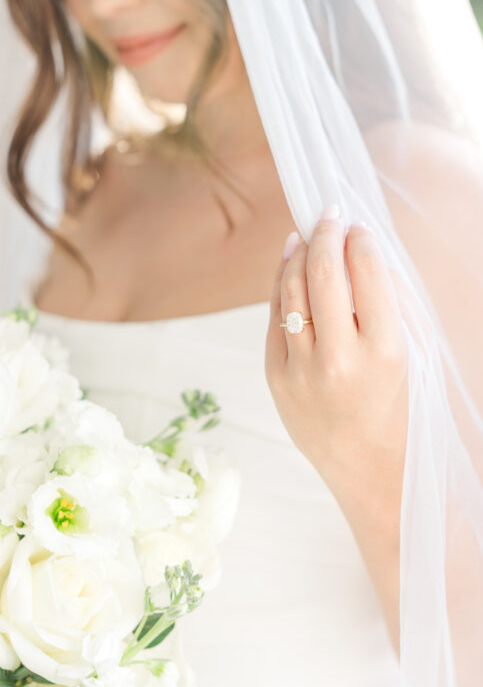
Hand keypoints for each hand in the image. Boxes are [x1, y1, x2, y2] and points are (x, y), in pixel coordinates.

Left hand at [265, 205, 408, 500]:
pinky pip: (274, 318)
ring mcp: (300, 371)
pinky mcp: (274, 378)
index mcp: (384, 354)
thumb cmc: (399, 408)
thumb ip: (389, 305)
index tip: (359, 226)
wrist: (369, 472)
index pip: (367, 275)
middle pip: (322, 275)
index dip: (361, 241)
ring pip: (290, 291)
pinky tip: (290, 264)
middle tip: (329, 214)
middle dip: (325, 234)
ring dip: (298, 254)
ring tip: (306, 234)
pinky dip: (281, 285)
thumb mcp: (411, 356)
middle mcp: (338, 361)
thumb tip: (362, 250)